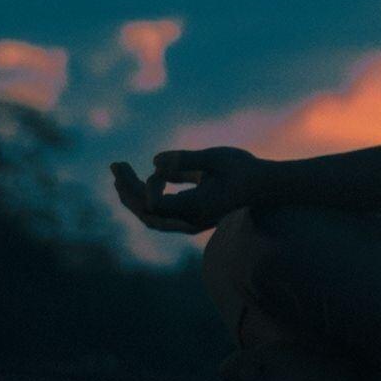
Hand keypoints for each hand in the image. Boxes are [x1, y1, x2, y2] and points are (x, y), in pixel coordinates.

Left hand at [110, 146, 264, 233]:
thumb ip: (185, 160)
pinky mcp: (188, 218)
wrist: (265, 188)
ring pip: (150, 215)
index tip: (159, 167)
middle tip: (115, 165)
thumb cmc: (244, 169)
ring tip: (119, 171)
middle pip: (146, 213)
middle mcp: (190, 221)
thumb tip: (154, 161)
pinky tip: (139, 177)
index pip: (156, 204)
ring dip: (132, 194)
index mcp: (198, 208)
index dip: (150, 184)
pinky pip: (158, 212)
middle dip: (127, 189)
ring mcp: (189, 222)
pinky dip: (144, 196)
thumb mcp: (217, 158)